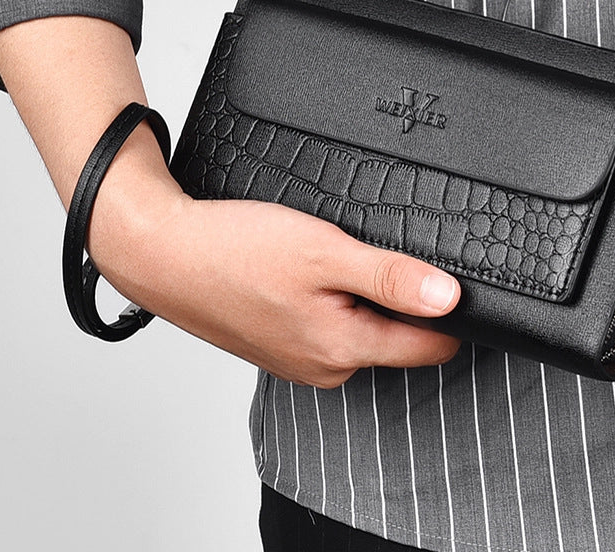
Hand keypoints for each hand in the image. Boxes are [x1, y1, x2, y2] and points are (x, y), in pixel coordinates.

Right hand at [89, 188, 462, 388]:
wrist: (164, 254)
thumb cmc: (235, 250)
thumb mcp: (325, 252)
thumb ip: (390, 277)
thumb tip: (449, 298)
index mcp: (343, 348)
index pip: (432, 346)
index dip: (450, 312)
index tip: (447, 278)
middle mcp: (325, 365)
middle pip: (398, 336)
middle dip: (400, 298)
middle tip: (370, 251)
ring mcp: (300, 359)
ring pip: (361, 329)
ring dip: (361, 296)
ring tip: (332, 257)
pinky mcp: (281, 345)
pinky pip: (328, 326)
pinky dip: (331, 300)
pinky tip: (306, 272)